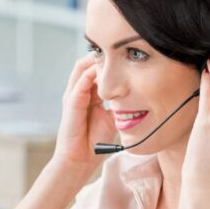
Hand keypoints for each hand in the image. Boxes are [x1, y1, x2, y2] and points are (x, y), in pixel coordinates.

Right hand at [53, 55, 115, 171]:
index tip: (125, 56)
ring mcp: (73, 96)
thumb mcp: (112, 118)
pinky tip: (104, 71)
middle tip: (118, 50)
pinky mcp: (71, 103)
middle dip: (101, 55)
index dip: (108, 61)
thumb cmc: (94, 141)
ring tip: (111, 55)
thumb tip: (138, 97)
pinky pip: (80, 83)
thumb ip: (119, 105)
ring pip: (81, 68)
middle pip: (86, 64)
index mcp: (88, 95)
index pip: (95, 70)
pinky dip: (91, 74)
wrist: (80, 158)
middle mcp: (78, 92)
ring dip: (96, 61)